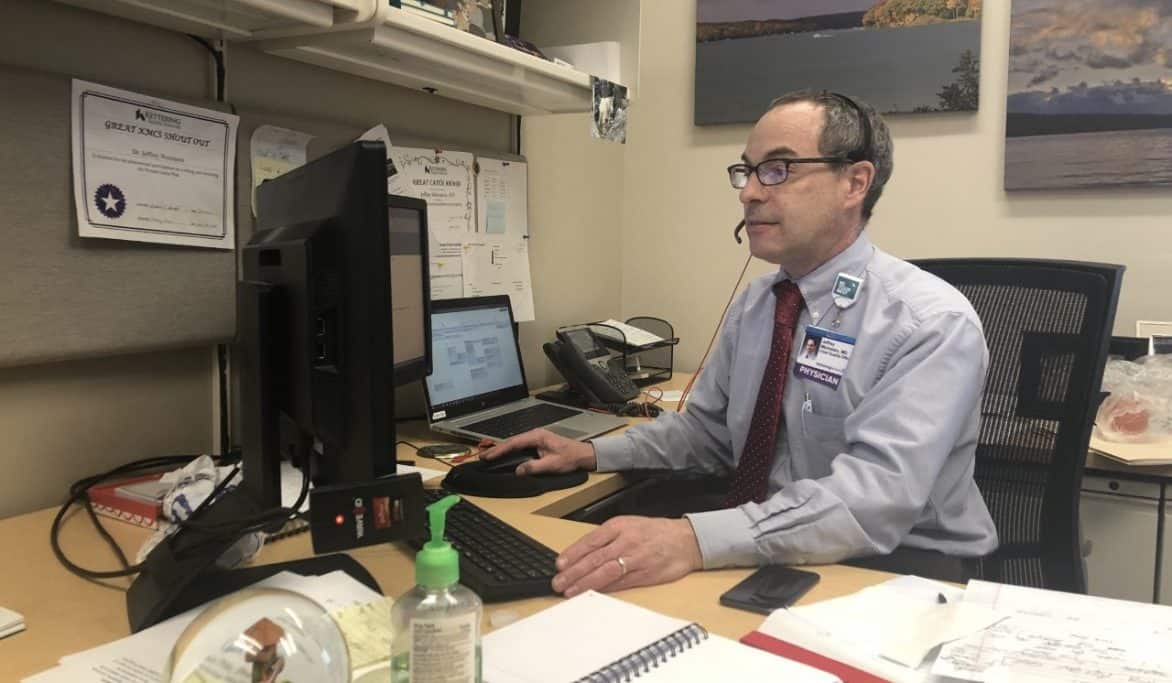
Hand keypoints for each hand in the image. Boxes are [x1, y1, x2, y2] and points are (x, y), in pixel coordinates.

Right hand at [477, 428, 595, 474]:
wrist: (583, 455)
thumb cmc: (570, 458)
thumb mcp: (552, 465)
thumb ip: (534, 467)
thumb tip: (518, 470)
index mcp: (537, 436)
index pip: (514, 443)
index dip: (500, 450)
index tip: (488, 456)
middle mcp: (535, 434)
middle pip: (512, 442)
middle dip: (497, 449)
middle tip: (483, 457)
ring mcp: (536, 438)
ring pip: (515, 444)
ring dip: (503, 450)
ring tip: (489, 457)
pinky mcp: (538, 443)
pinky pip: (520, 447)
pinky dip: (510, 451)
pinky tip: (504, 456)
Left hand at [551, 516, 702, 596]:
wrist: (686, 540)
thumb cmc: (655, 532)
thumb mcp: (629, 524)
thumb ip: (607, 537)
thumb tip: (581, 554)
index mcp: (620, 526)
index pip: (591, 540)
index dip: (573, 553)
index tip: (559, 564)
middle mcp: (626, 541)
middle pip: (595, 558)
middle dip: (574, 572)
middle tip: (558, 582)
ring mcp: (636, 558)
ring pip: (606, 572)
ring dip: (585, 583)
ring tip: (570, 591)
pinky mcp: (645, 574)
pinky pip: (621, 583)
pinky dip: (605, 589)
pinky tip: (592, 594)